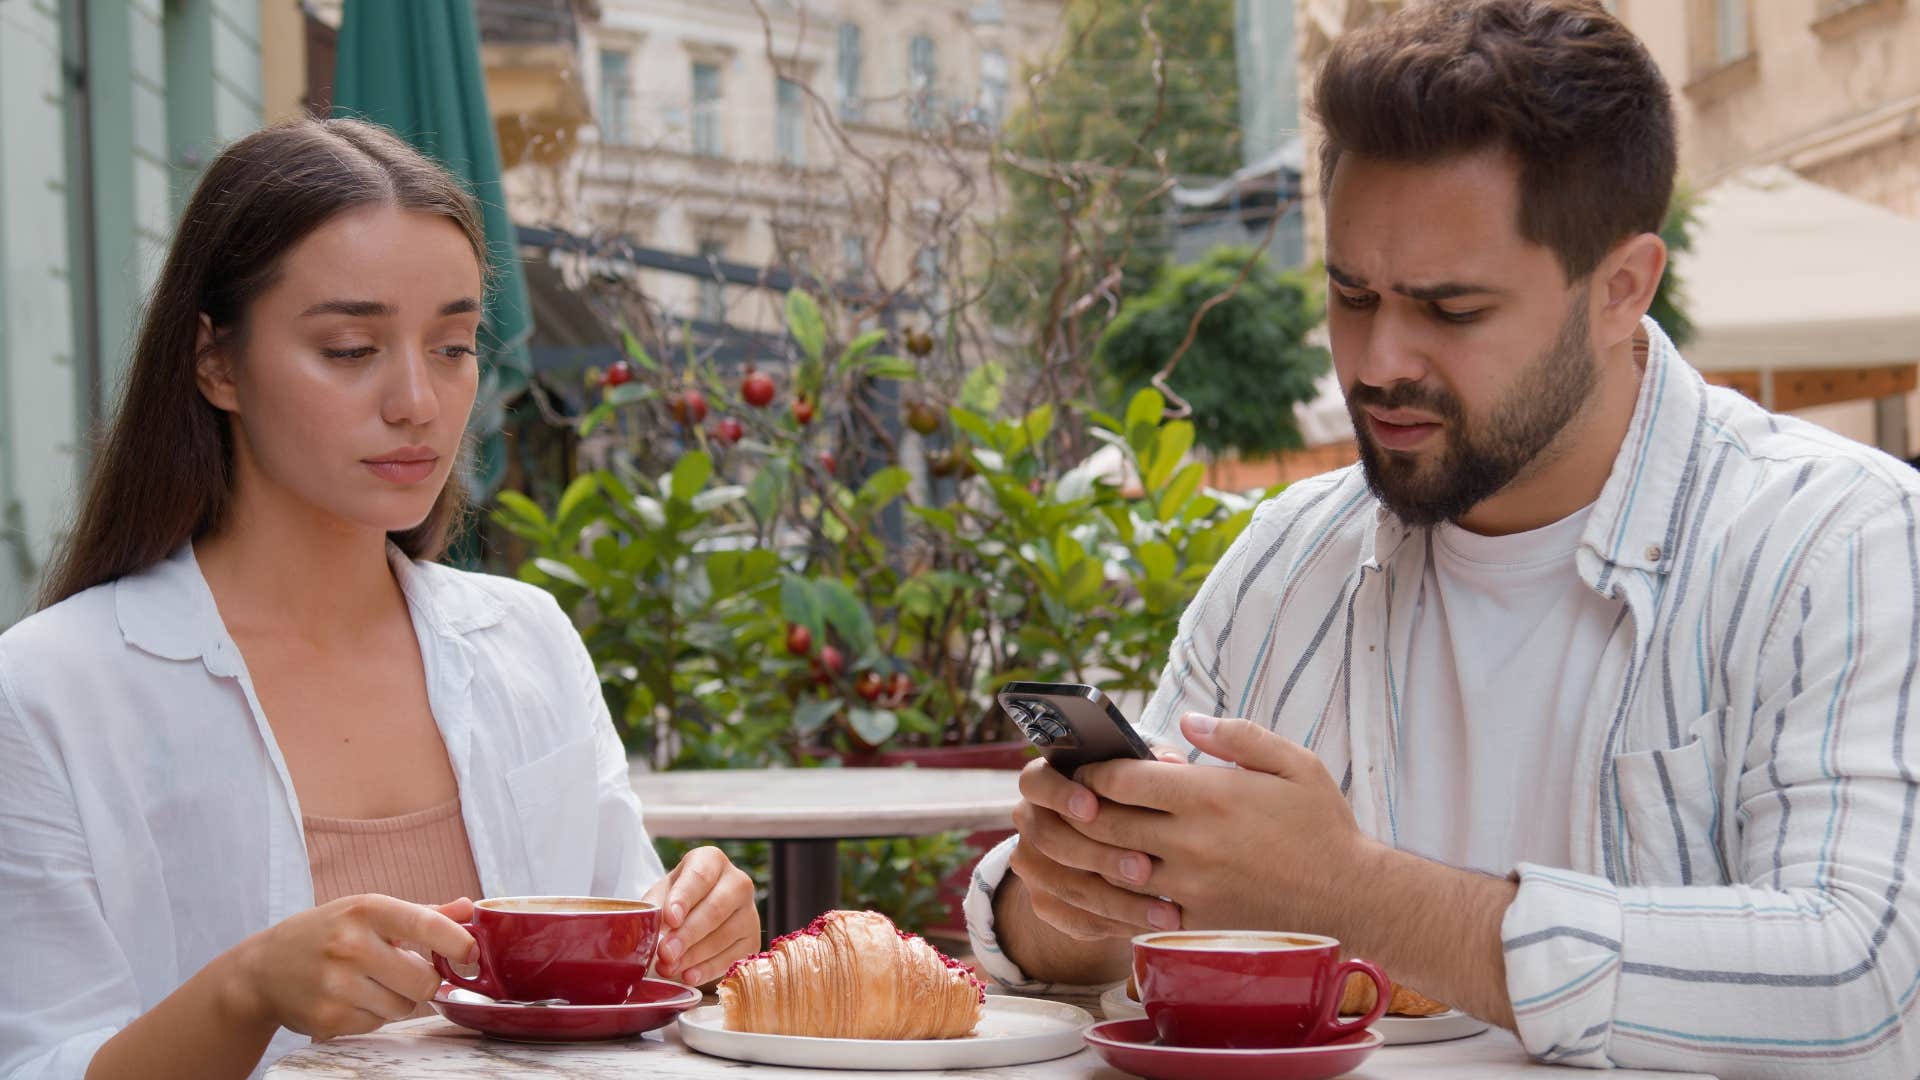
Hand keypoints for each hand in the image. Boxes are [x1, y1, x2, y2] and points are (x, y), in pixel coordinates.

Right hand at [228, 894, 475, 1040]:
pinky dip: (372, 1016)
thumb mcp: (367, 911)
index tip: (472, 955)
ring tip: (370, 983)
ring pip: (403, 1008)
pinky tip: (350, 999)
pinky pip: (376, 1026)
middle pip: (424, 982)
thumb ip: (422, 913)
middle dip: (423, 982)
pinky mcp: (327, 1019)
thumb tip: (468, 909)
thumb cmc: (325, 933)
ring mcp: (336, 985)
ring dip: (397, 1001)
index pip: (426, 924)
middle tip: (405, 972)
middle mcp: (350, 946)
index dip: (459, 943)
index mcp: (366, 910)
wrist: (261, 970)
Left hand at [644, 846, 758, 985]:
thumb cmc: (677, 901)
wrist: (697, 914)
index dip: (684, 898)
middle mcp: (737, 882)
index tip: (670, 918)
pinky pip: (732, 957)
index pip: (700, 876)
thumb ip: (654, 907)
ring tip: (668, 967)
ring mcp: (749, 912)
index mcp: (711, 861)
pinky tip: (689, 975)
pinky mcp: (751, 940)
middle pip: (716, 908)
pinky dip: (708, 969)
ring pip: (725, 935)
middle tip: (665, 952)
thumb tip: (645, 926)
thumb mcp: (661, 895)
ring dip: (694, 955)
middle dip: (688, 933)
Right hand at [1007, 747, 1185, 941]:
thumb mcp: (1135, 778)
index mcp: (1045, 783)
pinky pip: (1076, 919)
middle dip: (1100, 856)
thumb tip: (1171, 762)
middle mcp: (1032, 823)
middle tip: (1145, 868)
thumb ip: (1149, 765)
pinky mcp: (1045, 905)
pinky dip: (1117, 923)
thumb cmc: (1127, 802)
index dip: (1059, 794)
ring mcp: (1034, 867)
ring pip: (1067, 887)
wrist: (1105, 854)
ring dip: (1119, 901)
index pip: (1034, 781)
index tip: (1092, 807)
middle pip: (1050, 839)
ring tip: (1165, 910)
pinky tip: (1152, 923)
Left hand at [1073, 715, 1379, 933]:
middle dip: (1077, 811)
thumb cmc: (1322, 827)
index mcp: (1209, 795)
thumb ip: (1238, 736)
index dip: (1094, 772)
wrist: (1353, 900)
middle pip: (1105, 824)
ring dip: (1087, 855)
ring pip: (1112, 870)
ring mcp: (1190, 888)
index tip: (1088, 769)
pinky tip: (1105, 887)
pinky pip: (1136, 912)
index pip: (1122, 779)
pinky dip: (1113, 899)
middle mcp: (1191, 842)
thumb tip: (1186, 722)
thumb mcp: (1294, 764)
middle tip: (1066, 803)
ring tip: (1074, 842)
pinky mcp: (1195, 924)